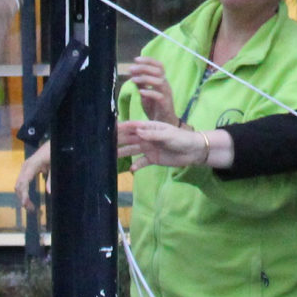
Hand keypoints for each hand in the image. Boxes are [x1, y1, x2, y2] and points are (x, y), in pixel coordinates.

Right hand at [15, 142, 50, 208]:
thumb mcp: (54, 165)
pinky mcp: (26, 170)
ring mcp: (24, 168)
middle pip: (19, 185)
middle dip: (23, 198)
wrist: (51, 143)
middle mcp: (25, 167)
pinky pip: (21, 182)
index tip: (25, 204)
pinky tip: (28, 199)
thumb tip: (49, 192)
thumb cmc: (52, 153)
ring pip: (19, 185)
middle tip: (31, 209)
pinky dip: (23, 192)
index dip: (23, 193)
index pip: (24, 182)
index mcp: (31, 165)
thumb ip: (51, 178)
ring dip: (22, 196)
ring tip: (30, 207)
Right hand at [117, 119, 231, 170]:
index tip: (109, 128)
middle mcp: (147, 137)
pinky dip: (135, 166)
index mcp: (150, 127)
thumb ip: (153, 134)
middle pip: (129, 138)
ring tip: (110, 156)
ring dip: (122, 153)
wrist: (194, 151)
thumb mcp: (168, 135)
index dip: (122, 127)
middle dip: (117, 140)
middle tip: (103, 143)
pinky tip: (130, 169)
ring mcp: (149, 148)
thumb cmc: (182, 138)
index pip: (133, 126)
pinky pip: (141, 162)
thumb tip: (138, 132)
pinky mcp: (152, 158)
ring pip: (132, 150)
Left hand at [125, 58, 177, 123]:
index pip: (158, 65)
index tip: (136, 59)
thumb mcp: (145, 93)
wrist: (163, 123)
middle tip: (132, 69)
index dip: (148, 60)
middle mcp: (166, 85)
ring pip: (159, 81)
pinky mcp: (165, 104)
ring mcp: (167, 94)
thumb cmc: (154, 107)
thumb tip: (132, 71)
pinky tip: (141, 92)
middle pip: (158, 71)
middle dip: (144, 68)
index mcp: (161, 80)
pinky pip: (159, 95)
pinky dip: (150, 92)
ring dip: (145, 79)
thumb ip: (140, 83)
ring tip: (133, 80)